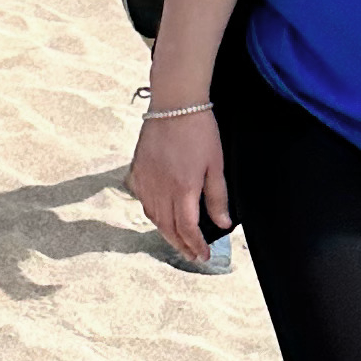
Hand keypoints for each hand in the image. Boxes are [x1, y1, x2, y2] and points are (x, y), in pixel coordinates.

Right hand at [128, 103, 226, 264]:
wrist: (174, 104)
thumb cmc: (199, 131)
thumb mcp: (215, 165)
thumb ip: (218, 197)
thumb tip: (223, 224)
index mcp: (183, 189)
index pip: (188, 229)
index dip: (196, 246)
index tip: (203, 256)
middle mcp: (161, 189)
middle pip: (168, 228)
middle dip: (181, 246)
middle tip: (192, 255)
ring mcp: (147, 180)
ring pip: (153, 217)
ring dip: (166, 233)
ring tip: (178, 241)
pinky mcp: (138, 171)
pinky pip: (143, 200)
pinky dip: (152, 214)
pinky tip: (160, 216)